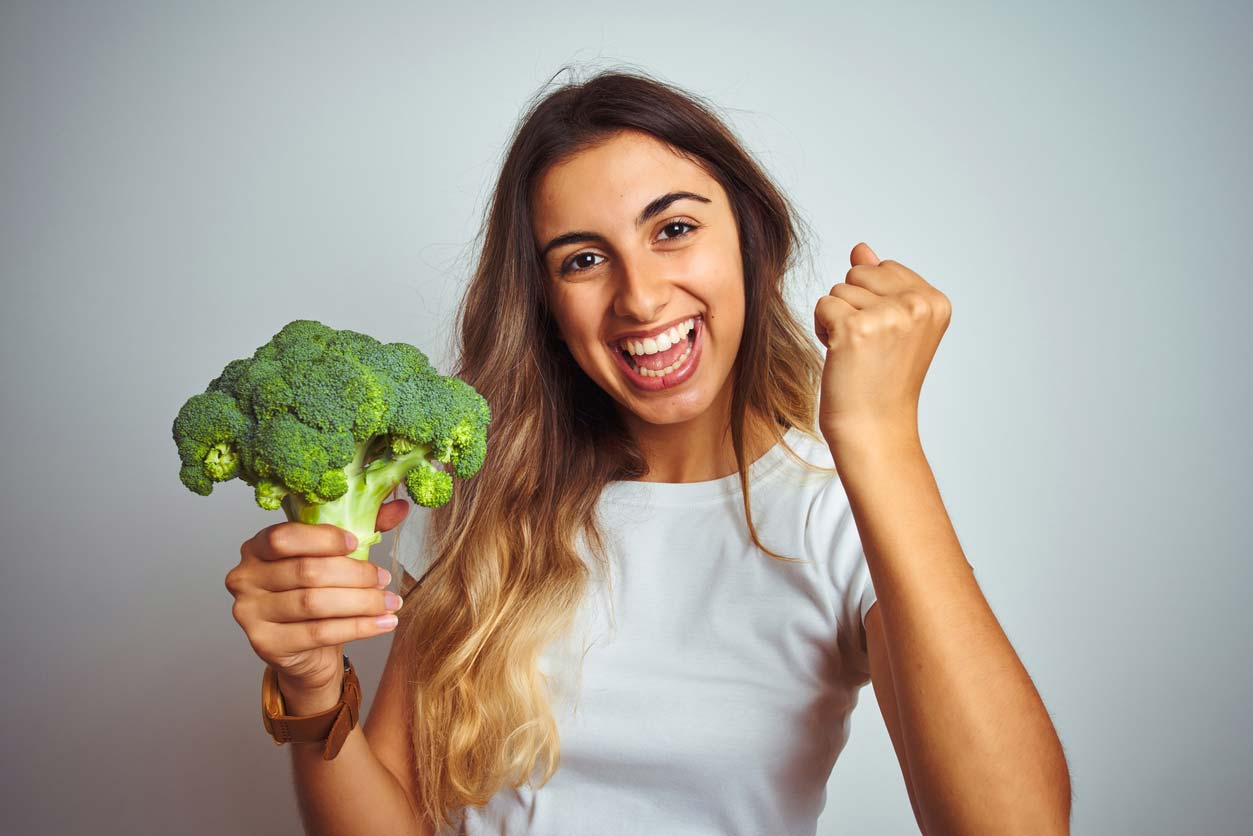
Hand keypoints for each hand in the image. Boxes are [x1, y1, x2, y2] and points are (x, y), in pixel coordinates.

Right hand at [225, 498, 410, 698]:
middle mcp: (244, 578)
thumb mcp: (336, 556)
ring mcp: (250, 613)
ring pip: (314, 603)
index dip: (325, 539)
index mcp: (256, 547)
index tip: (358, 543)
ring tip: (390, 603)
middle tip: (385, 578)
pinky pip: (319, 633)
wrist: (305, 649)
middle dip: (355, 574)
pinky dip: (358, 627)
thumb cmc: (317, 592)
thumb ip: (364, 527)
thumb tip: (400, 507)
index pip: (285, 537)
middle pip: (306, 571)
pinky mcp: (265, 644)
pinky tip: (384, 623)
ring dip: (362, 602)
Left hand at [813, 242, 950, 448]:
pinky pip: (823, 306)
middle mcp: (918, 305)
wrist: (874, 429)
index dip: (872, 300)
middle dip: (852, 305)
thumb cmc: (880, 381)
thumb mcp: (891, 324)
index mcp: (936, 301)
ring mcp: (889, 316)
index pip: (884, 268)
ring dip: (836, 320)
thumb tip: (861, 248)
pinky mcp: (855, 329)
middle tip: (867, 346)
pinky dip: (823, 330)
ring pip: (838, 289)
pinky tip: (840, 356)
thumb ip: (880, 282)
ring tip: (855, 354)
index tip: (884, 337)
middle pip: (858, 274)